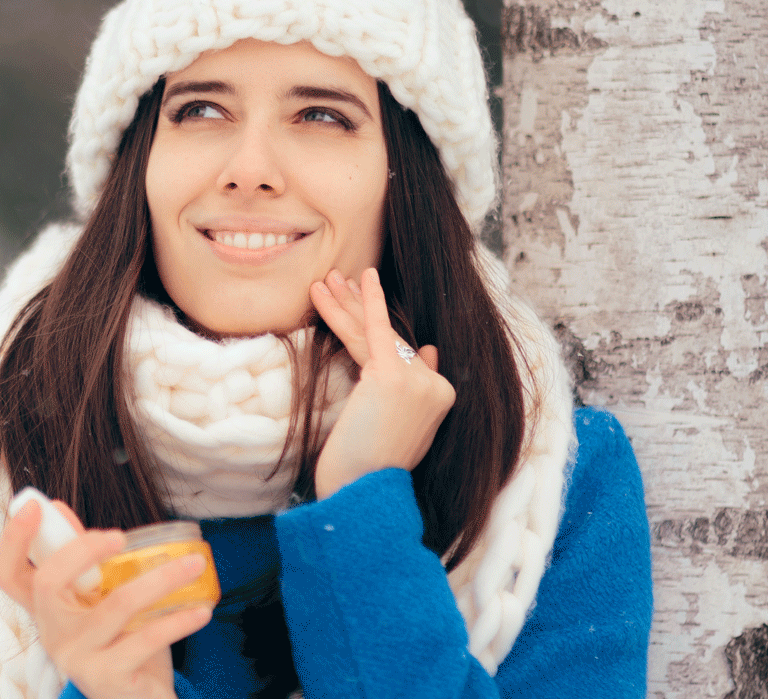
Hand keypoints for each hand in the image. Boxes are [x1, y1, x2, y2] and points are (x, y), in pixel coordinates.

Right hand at [0, 498, 211, 698]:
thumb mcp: (97, 599)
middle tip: (120, 535)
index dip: (12, 539)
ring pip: (115, 606)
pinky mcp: (106, 677)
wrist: (138, 698)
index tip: (32, 506)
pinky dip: (178, 620)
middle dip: (82, 550)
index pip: (7, 574)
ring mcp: (77, 657)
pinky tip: (200, 609)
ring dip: (160, 579)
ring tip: (192, 566)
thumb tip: (59, 508)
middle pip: (47, 583)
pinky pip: (146, 639)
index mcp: (45, 609)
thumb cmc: (119, 641)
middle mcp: (52, 633)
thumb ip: (81, 559)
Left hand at [308, 267, 454, 499]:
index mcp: (439, 398)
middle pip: (392, 337)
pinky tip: (363, 277)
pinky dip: (368, 301)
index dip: (381, 329)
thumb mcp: (402, 426)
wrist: (362, 490)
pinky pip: (376, 329)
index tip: (364, 300)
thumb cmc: (370, 468)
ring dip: (350, 303)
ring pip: (377, 333)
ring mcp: (418, 381)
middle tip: (343, 280)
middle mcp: (435, 387)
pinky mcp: (393, 377)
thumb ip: (416, 389)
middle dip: (363, 307)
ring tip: (328, 279)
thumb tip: (430, 349)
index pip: (408, 353)